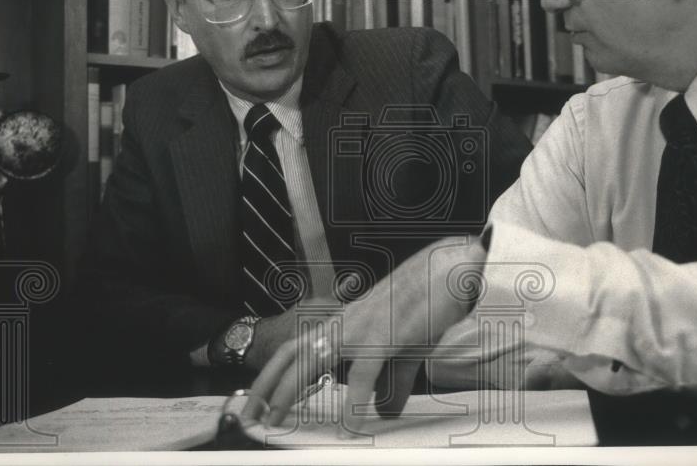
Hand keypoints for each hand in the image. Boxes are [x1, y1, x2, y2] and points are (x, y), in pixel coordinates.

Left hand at [242, 236, 486, 432]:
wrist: (447, 269)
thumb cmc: (425, 303)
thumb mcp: (403, 350)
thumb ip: (390, 384)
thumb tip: (383, 412)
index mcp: (344, 324)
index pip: (294, 348)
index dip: (271, 374)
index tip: (257, 401)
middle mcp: (344, 324)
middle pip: (290, 354)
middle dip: (265, 386)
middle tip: (248, 417)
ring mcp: (361, 329)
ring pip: (312, 360)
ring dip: (290, 393)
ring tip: (277, 423)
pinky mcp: (385, 337)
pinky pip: (362, 375)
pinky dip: (353, 404)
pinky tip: (349, 426)